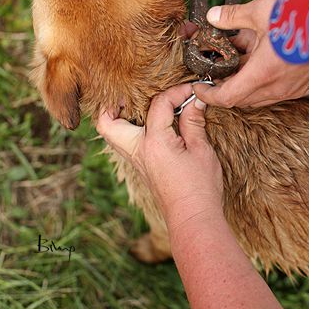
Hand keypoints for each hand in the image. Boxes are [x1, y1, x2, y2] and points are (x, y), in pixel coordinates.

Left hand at [96, 83, 223, 227]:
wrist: (193, 218)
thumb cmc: (200, 187)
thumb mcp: (201, 150)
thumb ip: (194, 122)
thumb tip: (195, 99)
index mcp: (154, 143)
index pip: (159, 104)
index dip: (177, 92)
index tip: (193, 90)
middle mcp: (138, 151)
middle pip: (107, 123)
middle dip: (114, 105)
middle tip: (134, 94)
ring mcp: (137, 161)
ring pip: (112, 135)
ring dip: (121, 118)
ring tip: (140, 107)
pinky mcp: (142, 168)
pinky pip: (126, 143)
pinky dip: (132, 130)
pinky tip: (152, 126)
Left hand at [194, 0, 308, 107]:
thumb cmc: (303, 15)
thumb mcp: (261, 11)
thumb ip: (233, 16)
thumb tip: (213, 16)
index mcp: (262, 74)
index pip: (227, 97)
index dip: (208, 95)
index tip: (198, 86)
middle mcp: (278, 88)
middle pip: (242, 100)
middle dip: (225, 90)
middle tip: (214, 74)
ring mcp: (293, 89)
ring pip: (259, 98)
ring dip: (244, 88)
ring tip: (235, 68)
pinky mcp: (304, 85)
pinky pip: (276, 93)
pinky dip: (261, 85)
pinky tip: (260, 65)